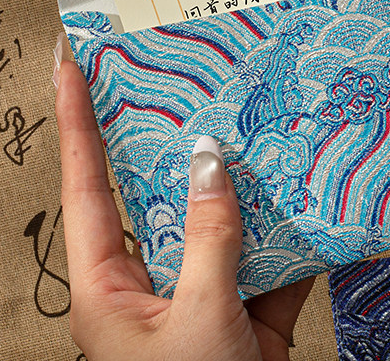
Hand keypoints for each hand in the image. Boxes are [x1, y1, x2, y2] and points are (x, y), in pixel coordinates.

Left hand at [54, 46, 312, 360]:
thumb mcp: (196, 322)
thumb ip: (208, 238)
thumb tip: (212, 162)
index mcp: (110, 282)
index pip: (88, 184)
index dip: (77, 121)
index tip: (73, 66)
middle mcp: (154, 275)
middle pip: (163, 188)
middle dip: (176, 135)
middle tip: (183, 76)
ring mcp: (206, 286)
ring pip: (225, 214)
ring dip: (249, 179)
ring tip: (263, 120)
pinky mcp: (252, 303)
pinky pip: (274, 251)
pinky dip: (297, 226)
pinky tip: (316, 188)